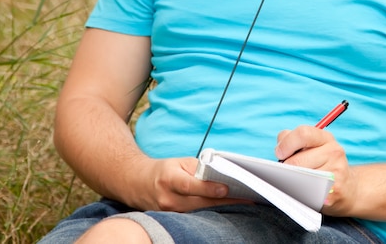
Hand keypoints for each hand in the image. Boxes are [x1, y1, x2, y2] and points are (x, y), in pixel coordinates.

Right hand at [128, 156, 251, 211]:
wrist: (138, 184)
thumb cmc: (164, 170)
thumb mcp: (179, 162)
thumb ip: (198, 168)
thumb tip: (219, 172)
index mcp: (169, 179)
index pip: (191, 186)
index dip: (209, 188)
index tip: (227, 188)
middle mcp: (168, 199)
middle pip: (199, 203)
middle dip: (224, 201)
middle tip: (246, 197)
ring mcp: (169, 214)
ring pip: (199, 213)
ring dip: (221, 209)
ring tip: (242, 202)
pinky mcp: (172, 222)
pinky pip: (195, 218)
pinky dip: (211, 213)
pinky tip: (226, 210)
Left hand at [275, 126, 357, 216]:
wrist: (348, 189)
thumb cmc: (321, 164)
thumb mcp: (311, 146)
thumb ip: (291, 140)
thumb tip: (279, 149)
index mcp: (325, 138)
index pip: (303, 133)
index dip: (286, 143)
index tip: (279, 153)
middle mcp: (334, 152)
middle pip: (298, 160)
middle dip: (287, 168)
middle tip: (285, 173)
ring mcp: (336, 172)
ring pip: (302, 178)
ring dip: (293, 181)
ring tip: (296, 182)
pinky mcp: (335, 192)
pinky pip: (309, 193)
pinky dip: (302, 193)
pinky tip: (305, 192)